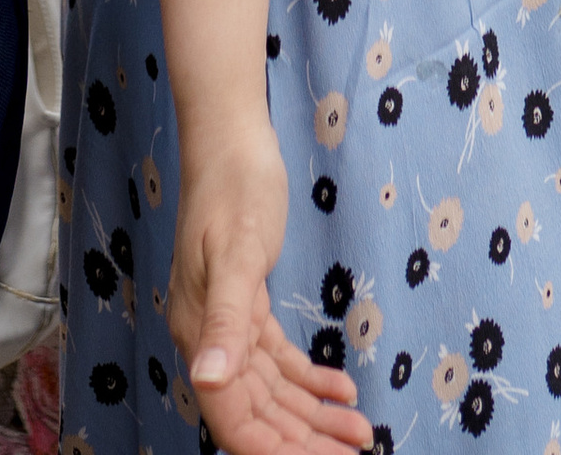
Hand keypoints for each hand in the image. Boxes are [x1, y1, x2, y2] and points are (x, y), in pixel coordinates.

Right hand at [173, 124, 370, 454]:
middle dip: (305, 441)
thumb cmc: (233, 186)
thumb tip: (207, 378)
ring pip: (272, 392)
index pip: (233, 418)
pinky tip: (343, 391)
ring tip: (361, 433)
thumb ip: (226, 319)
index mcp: (199, 333)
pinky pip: (278, 360)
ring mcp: (228, 322)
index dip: (275, 451)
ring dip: (315, 416)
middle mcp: (209, 338)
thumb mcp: (235, 251)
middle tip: (357, 454)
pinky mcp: (248, 304)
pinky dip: (310, 380)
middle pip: (257, 414)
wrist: (231, 137)